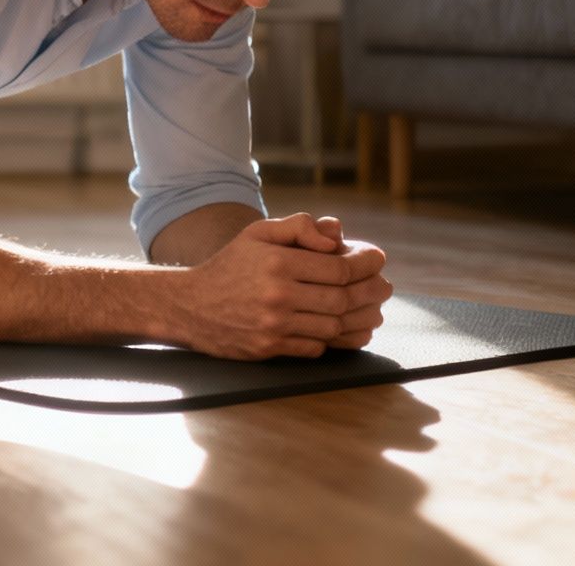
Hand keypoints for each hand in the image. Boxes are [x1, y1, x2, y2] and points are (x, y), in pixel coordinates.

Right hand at [173, 213, 391, 359]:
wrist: (189, 305)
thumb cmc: (231, 265)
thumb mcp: (258, 234)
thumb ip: (299, 227)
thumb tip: (336, 234)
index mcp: (277, 262)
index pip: (337, 267)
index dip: (365, 264)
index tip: (378, 260)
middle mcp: (276, 294)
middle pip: (341, 299)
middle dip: (370, 292)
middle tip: (385, 287)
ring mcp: (273, 325)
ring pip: (332, 326)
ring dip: (358, 318)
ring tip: (372, 309)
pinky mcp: (269, 348)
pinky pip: (315, 347)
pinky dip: (332, 339)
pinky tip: (343, 328)